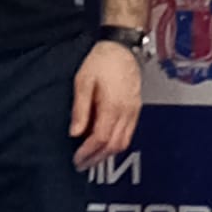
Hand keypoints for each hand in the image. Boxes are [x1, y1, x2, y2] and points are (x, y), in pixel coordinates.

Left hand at [69, 41, 141, 170]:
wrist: (121, 47)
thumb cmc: (102, 60)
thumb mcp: (83, 81)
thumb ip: (80, 109)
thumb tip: (75, 132)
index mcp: (113, 106)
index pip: (101, 138)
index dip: (88, 152)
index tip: (77, 158)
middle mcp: (126, 111)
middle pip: (113, 145)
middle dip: (97, 158)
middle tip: (82, 164)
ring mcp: (133, 111)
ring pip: (123, 142)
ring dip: (107, 154)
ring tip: (92, 157)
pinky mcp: (136, 108)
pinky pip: (129, 133)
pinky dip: (116, 143)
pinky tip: (105, 143)